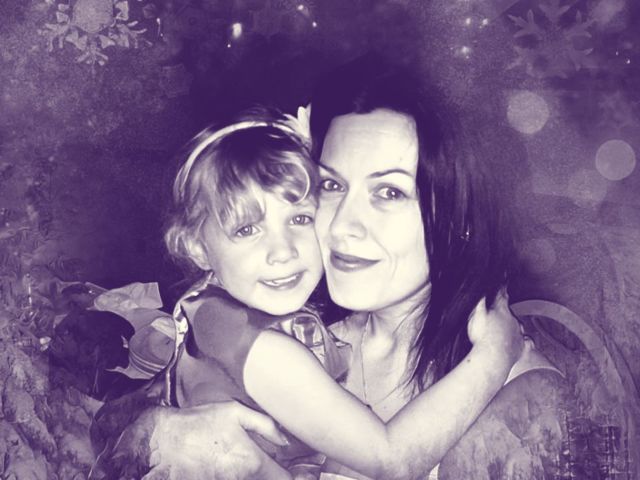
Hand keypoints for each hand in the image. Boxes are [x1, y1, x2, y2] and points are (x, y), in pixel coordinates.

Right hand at [145, 401, 291, 479]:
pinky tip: (236, 467)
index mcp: (251, 461)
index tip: (298, 471)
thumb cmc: (198, 424)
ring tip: (256, 464)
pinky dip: (242, 477)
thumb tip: (285, 441)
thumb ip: (266, 426)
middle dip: (276, 475)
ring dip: (259, 477)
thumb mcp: (235, 412)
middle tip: (280, 467)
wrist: (162, 442)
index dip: (296, 476)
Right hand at [467, 290, 523, 366]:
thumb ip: (480, 302)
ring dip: (512, 324)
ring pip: (517, 325)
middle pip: (509, 311)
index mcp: (501, 310)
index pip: (502, 295)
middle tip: (498, 309)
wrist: (492, 358)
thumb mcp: (476, 315)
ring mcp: (518, 333)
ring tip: (505, 326)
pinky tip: (526, 339)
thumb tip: (483, 291)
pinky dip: (525, 340)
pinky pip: (526, 341)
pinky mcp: (520, 347)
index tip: (503, 284)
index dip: (502, 289)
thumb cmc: (483, 337)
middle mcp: (512, 320)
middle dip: (504, 309)